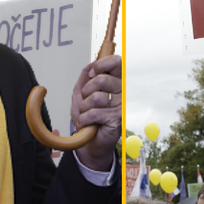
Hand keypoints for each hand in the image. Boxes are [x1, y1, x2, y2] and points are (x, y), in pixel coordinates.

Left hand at [71, 54, 120, 171]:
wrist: (90, 141)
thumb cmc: (89, 116)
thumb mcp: (81, 93)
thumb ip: (85, 77)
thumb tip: (90, 64)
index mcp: (115, 81)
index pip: (117, 62)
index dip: (102, 64)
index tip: (92, 73)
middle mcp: (122, 91)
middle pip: (102, 79)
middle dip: (87, 90)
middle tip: (86, 100)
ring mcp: (121, 105)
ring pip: (96, 97)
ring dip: (84, 107)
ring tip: (87, 113)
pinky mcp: (118, 118)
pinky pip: (95, 113)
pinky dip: (84, 119)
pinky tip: (88, 122)